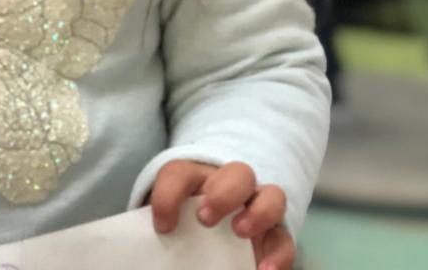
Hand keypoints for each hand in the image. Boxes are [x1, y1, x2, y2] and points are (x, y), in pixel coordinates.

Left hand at [150, 160, 293, 269]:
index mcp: (196, 178)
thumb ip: (155, 232)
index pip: (180, 174)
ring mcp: (257, 208)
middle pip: (238, 172)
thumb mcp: (166, 221)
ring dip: (259, 212)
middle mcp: (231, 186)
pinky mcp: (275, 235)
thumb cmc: (179, 224)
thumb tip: (143, 253)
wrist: (203, 227)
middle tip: (205, 218)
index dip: (169, 195)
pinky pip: (284, 238)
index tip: (163, 226)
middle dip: (224, 192)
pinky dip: (277, 254)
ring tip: (241, 232)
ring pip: (272, 195)